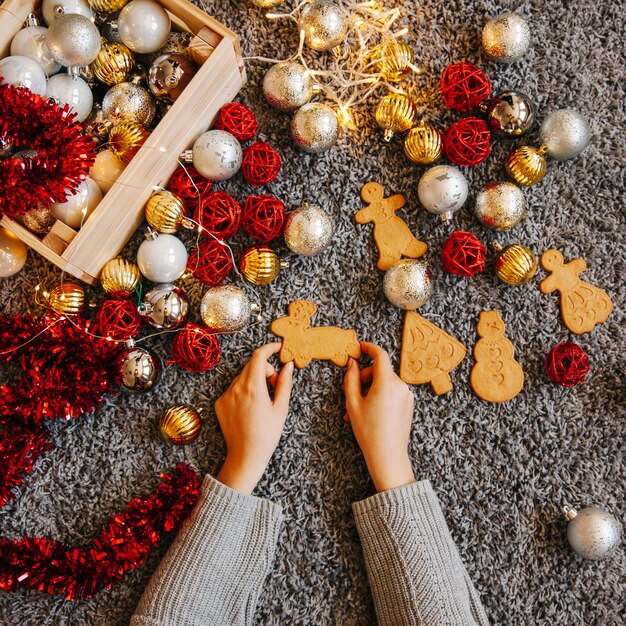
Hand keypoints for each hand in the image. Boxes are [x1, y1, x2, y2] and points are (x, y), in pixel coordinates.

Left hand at [216, 343, 293, 494]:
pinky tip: (250, 407)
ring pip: (242, 376)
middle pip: (252, 365)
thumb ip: (284, 383)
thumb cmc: (267, 435)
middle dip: (266, 369)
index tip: (278, 348)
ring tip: (263, 399)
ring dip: (254, 379)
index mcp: (253, 387)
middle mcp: (236, 388)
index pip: (259, 356)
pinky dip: (244, 390)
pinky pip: (233, 388)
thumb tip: (288, 365)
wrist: (245, 456)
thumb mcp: (281, 408)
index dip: (269, 348)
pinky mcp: (219, 403)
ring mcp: (225, 395)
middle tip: (275, 385)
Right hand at [343, 342, 415, 492]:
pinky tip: (369, 412)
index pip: (380, 355)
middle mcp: (400, 386)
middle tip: (350, 394)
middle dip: (364, 378)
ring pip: (385, 383)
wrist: (388, 456)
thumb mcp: (353, 403)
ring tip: (357, 410)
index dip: (369, 348)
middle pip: (380, 371)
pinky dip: (380, 396)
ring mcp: (407, 395)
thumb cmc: (369, 431)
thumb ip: (351, 379)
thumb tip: (352, 363)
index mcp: (387, 383)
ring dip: (370, 390)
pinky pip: (392, 392)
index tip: (360, 347)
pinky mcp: (409, 404)